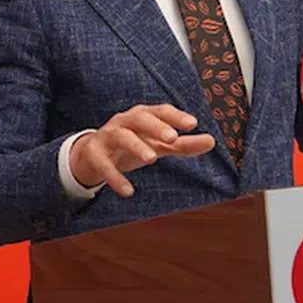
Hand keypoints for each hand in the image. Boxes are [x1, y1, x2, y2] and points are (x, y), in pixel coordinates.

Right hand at [70, 104, 215, 196]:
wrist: (91, 155)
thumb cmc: (132, 145)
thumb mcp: (158, 145)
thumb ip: (183, 144)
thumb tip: (212, 141)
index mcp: (142, 116)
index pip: (160, 110)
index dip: (176, 116)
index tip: (193, 124)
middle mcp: (124, 121)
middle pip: (140, 118)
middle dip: (156, 126)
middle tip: (173, 138)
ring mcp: (107, 136)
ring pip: (121, 136)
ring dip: (136, 146)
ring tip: (152, 159)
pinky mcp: (93, 153)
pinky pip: (103, 163)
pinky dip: (114, 176)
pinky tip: (128, 191)